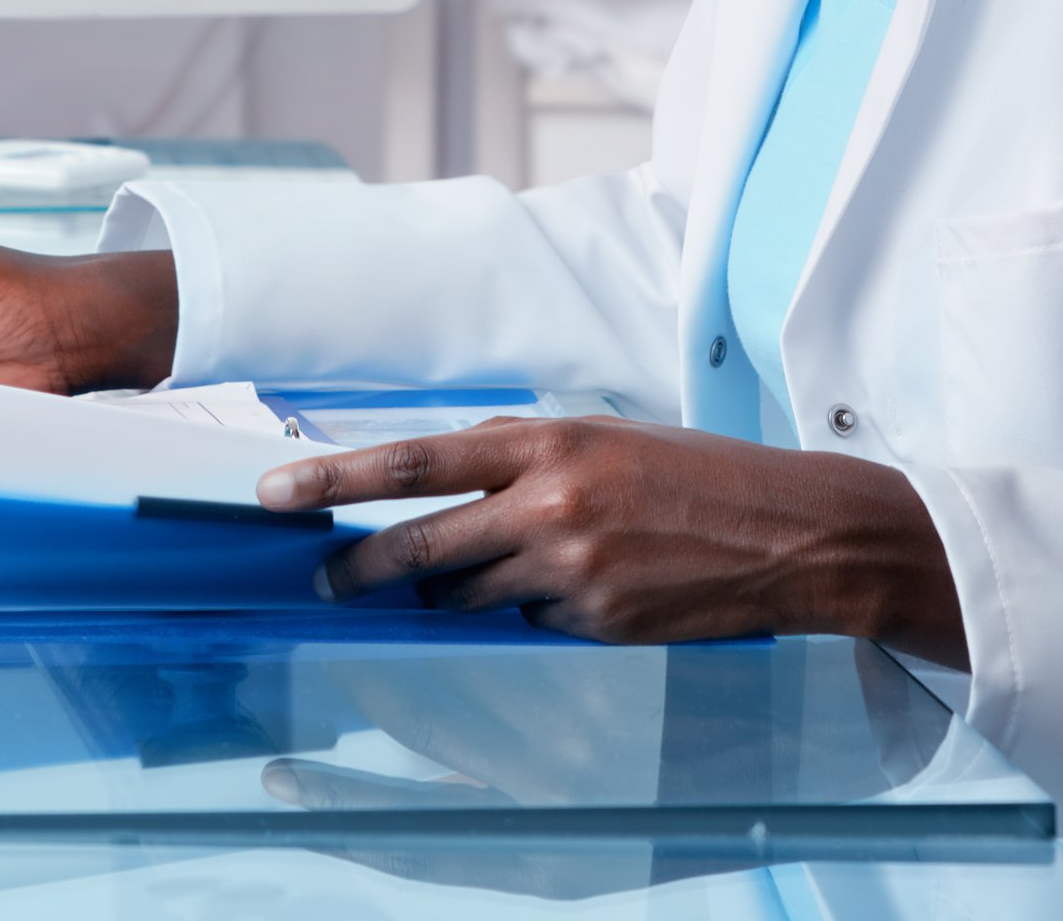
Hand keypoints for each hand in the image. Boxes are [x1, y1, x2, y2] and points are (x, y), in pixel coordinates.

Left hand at [254, 417, 968, 662]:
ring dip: (458, 596)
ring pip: (466, 599)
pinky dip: (535, 612)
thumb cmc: (691, 474)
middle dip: (357, 571)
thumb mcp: (601, 438)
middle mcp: (549, 504)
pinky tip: (588, 590)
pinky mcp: (594, 625)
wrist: (790, 531)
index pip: (412, 460)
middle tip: (321, 580)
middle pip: (417, 548)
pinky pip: (530, 624)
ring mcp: (570, 572)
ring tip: (507, 571)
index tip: (272, 493)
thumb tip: (439, 492)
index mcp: (547, 441)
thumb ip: (520, 459)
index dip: (332, 480)